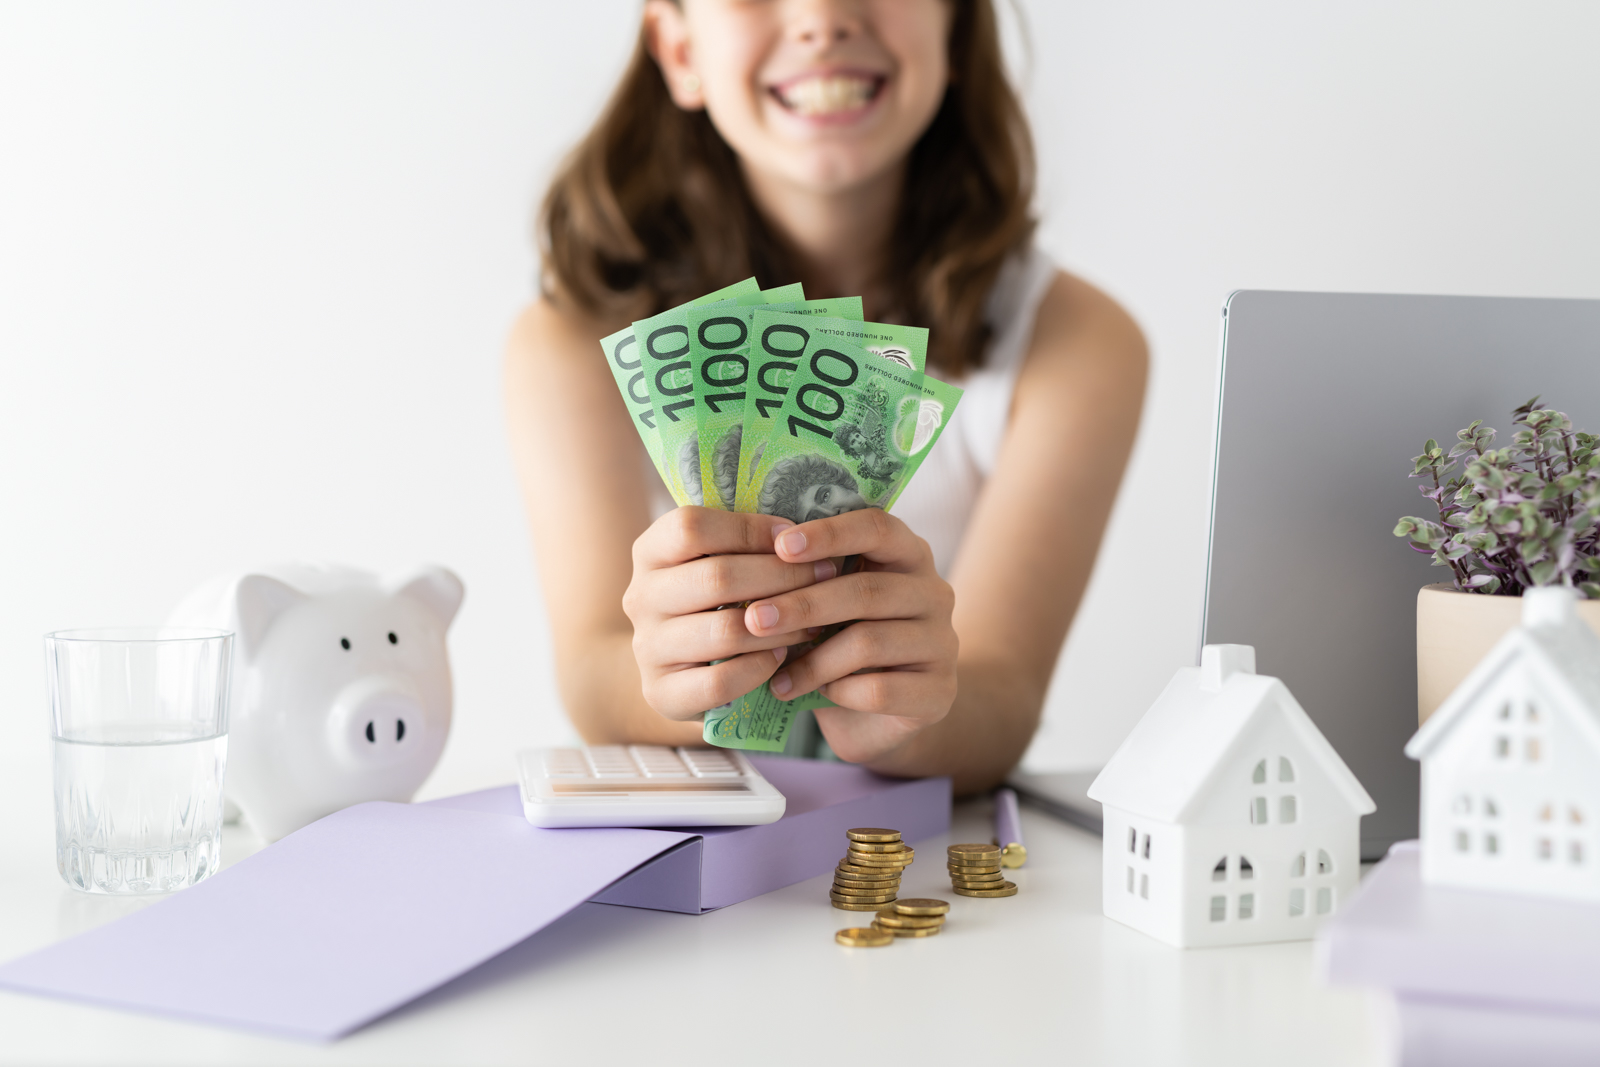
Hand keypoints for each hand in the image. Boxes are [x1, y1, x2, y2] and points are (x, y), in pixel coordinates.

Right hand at [623, 507, 834, 720]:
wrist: (682, 670)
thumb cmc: (716, 602)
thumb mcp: (719, 561)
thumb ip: (746, 542)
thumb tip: (803, 528)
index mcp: (650, 552)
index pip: (691, 526)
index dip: (749, 529)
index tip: (794, 538)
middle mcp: (639, 597)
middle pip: (717, 576)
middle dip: (783, 575)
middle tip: (826, 575)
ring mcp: (647, 648)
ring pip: (726, 630)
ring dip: (782, 624)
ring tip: (814, 620)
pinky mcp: (661, 693)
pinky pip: (721, 680)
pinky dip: (761, 667)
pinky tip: (783, 657)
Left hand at [743, 508, 956, 762]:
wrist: (879, 715)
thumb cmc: (842, 644)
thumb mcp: (828, 603)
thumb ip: (807, 577)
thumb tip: (746, 557)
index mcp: (907, 554)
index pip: (877, 527)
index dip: (829, 534)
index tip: (780, 547)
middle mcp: (934, 592)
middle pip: (867, 589)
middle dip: (804, 604)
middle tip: (754, 619)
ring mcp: (943, 642)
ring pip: (870, 642)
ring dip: (813, 659)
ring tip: (774, 673)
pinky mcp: (940, 691)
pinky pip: (879, 689)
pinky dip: (836, 692)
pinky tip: (810, 695)